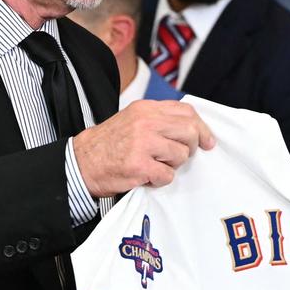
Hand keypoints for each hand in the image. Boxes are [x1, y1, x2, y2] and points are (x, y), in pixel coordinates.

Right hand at [71, 100, 214, 196]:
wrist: (82, 162)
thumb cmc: (110, 143)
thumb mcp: (133, 119)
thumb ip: (160, 119)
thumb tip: (193, 128)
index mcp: (146, 108)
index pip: (187, 112)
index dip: (202, 128)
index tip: (207, 141)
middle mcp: (146, 122)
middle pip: (189, 132)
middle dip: (190, 148)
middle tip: (177, 157)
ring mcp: (143, 143)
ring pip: (181, 155)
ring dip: (172, 166)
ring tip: (155, 165)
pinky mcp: (139, 166)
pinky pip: (167, 176)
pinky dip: (160, 180)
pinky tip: (147, 176)